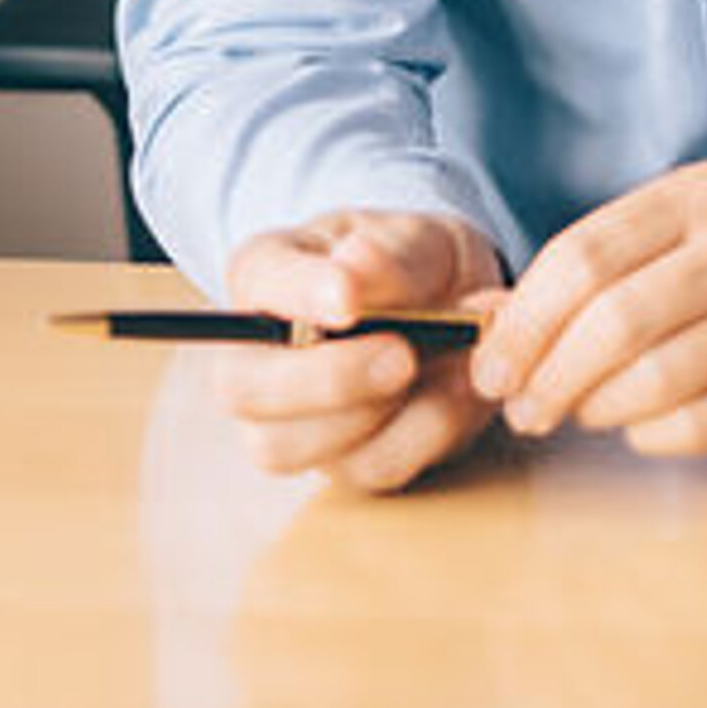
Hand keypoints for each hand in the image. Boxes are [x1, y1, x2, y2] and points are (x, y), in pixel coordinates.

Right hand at [218, 209, 505, 492]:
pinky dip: (427, 433)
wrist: (460, 309)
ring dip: (384, 415)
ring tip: (455, 368)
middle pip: (243, 389)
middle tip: (404, 356)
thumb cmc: (420, 262)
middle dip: (328, 379)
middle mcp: (258, 353)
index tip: (348, 299)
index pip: (259, 279)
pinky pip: (369, 467)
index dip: (299, 295)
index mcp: (267, 271)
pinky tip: (463, 390)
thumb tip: (355, 264)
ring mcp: (288, 418)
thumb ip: (393, 255)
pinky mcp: (342, 460)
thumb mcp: (422, 239)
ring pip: (293, 447)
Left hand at [468, 161, 706, 455]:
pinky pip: (693, 426)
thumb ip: (582, 272)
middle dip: (548, 375)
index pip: (584, 256)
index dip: (523, 320)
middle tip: (522, 407)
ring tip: (574, 414)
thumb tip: (487, 327)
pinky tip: (637, 425)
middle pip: (614, 319)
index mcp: (701, 195)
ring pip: (652, 379)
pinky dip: (646, 434)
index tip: (491, 366)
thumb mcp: (661, 241)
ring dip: (592, 408)